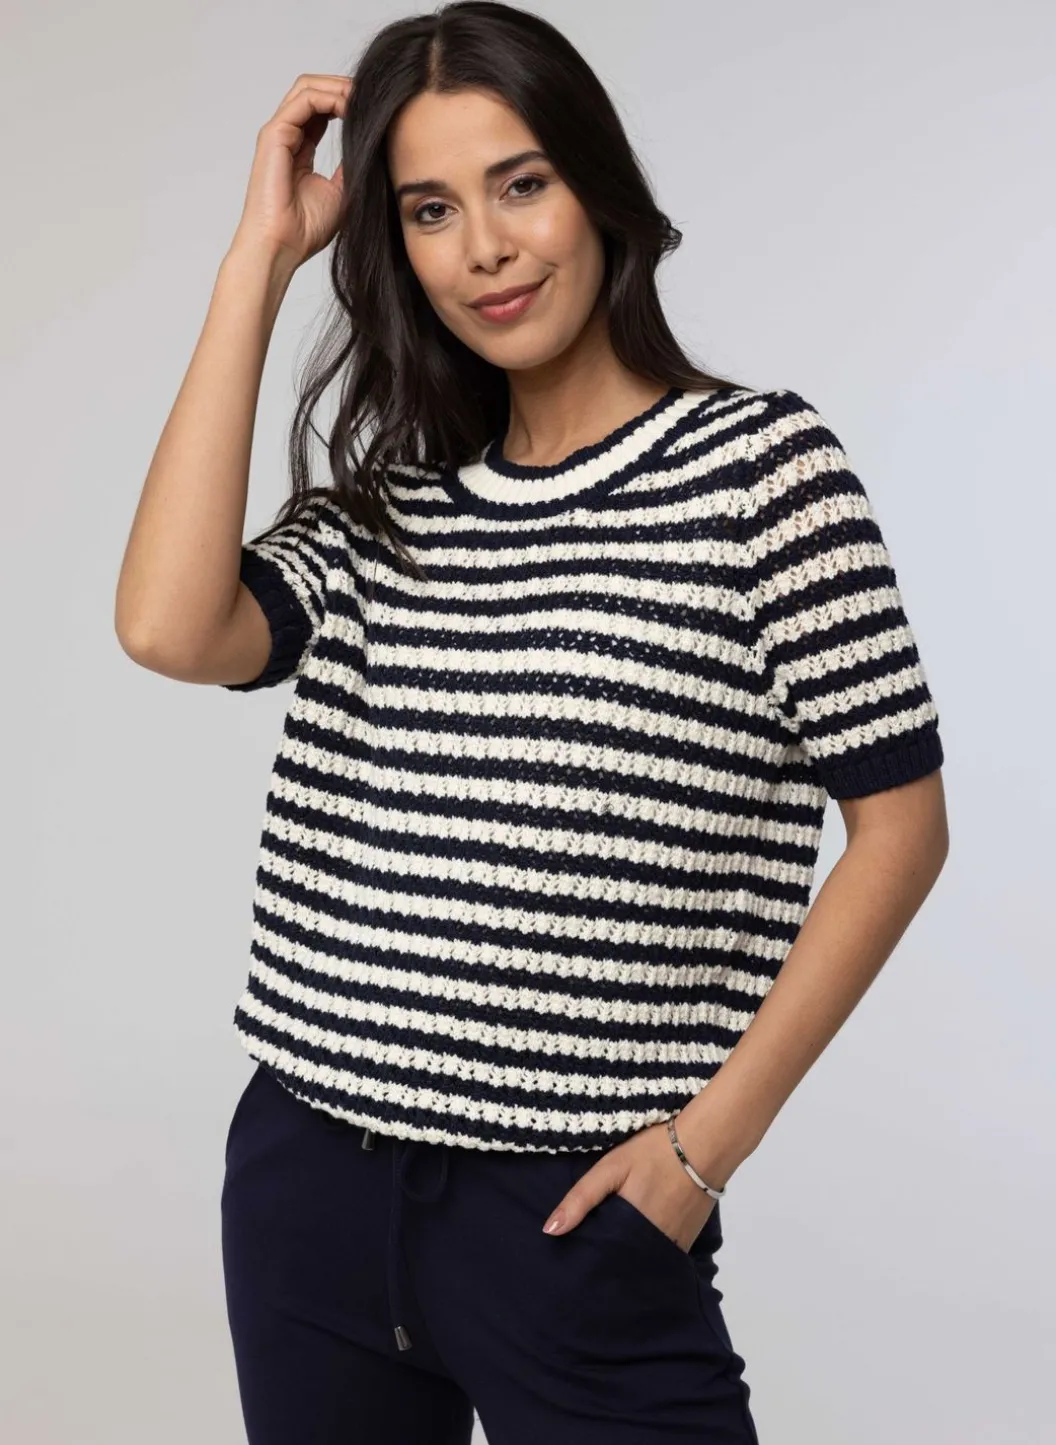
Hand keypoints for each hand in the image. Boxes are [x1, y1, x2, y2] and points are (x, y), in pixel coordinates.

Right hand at [230, 73, 353, 271]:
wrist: (282, 246)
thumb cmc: (305, 229)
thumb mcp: (342, 192)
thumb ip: (352, 165)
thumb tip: (372, 146)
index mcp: (300, 148)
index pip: (322, 109)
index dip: (347, 101)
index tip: (374, 108)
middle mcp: (287, 136)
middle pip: (313, 90)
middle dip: (343, 86)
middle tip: (372, 95)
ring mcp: (279, 133)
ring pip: (307, 87)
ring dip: (338, 87)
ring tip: (363, 98)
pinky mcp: (274, 135)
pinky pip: (304, 101)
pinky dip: (329, 97)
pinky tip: (350, 108)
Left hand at [542, 1119, 720, 1252]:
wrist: (706, 1144)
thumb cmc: (653, 1152)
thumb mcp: (611, 1168)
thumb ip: (581, 1198)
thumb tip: (549, 1231)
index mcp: (630, 1231)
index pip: (602, 1261)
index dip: (587, 1262)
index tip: (571, 1264)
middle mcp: (654, 1247)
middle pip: (624, 1264)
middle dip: (607, 1263)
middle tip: (587, 1259)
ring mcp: (675, 1246)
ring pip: (644, 1261)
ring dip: (629, 1257)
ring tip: (610, 1249)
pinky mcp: (689, 1240)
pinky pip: (663, 1253)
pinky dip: (649, 1250)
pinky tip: (638, 1239)